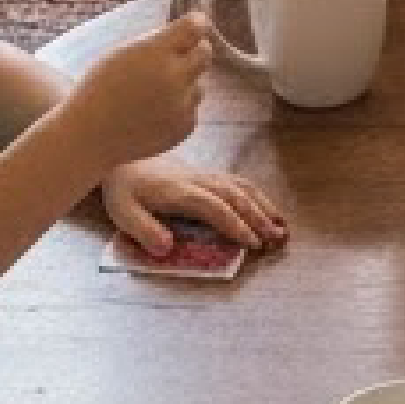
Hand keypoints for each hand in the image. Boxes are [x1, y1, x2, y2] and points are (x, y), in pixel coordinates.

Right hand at [66, 14, 208, 169]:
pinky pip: (191, 110)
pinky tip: (151, 114)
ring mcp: (181, 105)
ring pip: (198, 85)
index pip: (195, 27)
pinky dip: (177, 110)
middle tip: (182, 54)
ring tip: (152, 94)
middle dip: (196, 50)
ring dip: (184, 85)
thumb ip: (156, 43)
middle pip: (205, 53)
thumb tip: (191, 33)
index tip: (197, 24)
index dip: (197, 23)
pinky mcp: (183, 128)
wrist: (88, 136)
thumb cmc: (100, 89)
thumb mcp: (122, 54)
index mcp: (155, 52)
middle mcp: (173, 77)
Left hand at [99, 154, 290, 255]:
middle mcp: (198, 181)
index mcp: (180, 191)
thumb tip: (167, 248)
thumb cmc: (123, 188)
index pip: (214, 207)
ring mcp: (205, 175)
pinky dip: (257, 196)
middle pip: (235, 196)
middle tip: (278, 238)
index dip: (235, 224)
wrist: (123, 155)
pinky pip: (237, 182)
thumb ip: (144, 230)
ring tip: (282, 226)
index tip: (252, 243)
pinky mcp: (207, 174)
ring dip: (263, 205)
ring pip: (241, 186)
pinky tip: (267, 209)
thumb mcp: (123, 212)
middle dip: (258, 217)